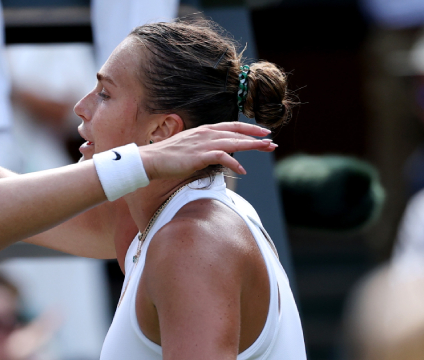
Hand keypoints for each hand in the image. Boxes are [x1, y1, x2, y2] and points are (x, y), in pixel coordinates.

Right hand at [140, 122, 274, 177]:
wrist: (151, 160)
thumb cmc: (167, 156)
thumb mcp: (188, 147)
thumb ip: (202, 147)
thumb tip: (212, 154)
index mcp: (204, 130)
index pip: (231, 126)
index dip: (248, 129)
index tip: (262, 132)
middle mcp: (206, 134)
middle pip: (237, 133)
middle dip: (256, 137)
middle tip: (272, 142)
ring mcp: (203, 144)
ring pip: (234, 142)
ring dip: (252, 146)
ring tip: (266, 149)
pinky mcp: (200, 156)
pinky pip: (223, 157)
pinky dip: (234, 163)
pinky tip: (243, 170)